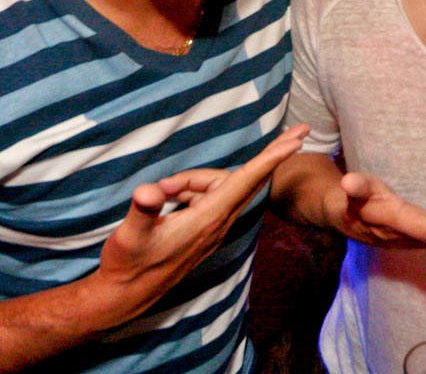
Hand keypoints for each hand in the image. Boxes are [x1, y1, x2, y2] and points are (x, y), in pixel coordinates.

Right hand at [92, 124, 308, 319]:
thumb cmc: (128, 264)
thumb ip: (142, 212)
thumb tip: (149, 191)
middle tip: (300, 130)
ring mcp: (213, 226)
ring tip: (161, 191)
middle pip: (251, 179)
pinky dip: (191, 190)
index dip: (271, 159)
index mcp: (208, 219)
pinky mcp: (204, 229)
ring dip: (195, 179)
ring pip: (219, 185)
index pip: (247, 181)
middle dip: (274, 155)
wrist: (125, 295)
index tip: (297, 142)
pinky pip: (209, 197)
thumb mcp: (129, 236)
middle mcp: (218, 222)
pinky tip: (166, 197)